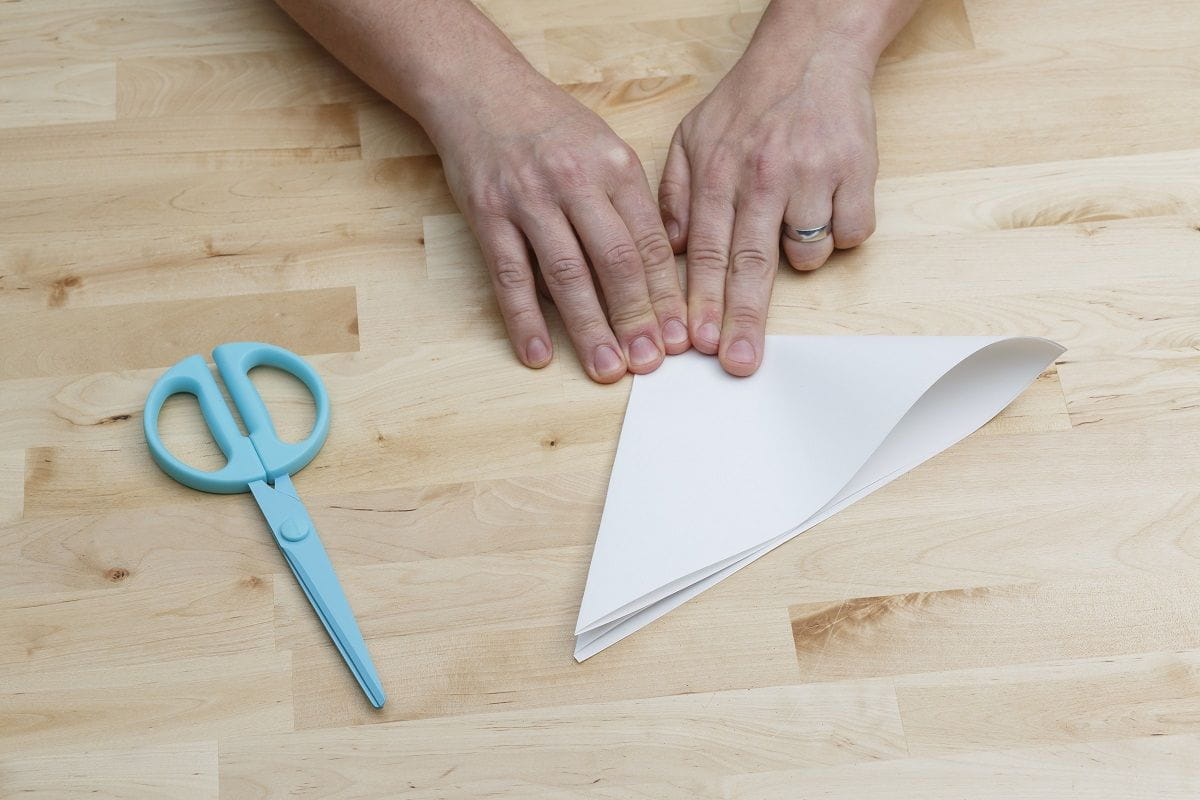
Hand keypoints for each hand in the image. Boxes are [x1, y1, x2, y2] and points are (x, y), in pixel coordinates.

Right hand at [429, 67, 689, 382]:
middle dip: (637, 318)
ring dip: (589, 327)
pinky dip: (524, 319)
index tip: (680, 336)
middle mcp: (575, 181)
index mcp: (615, 166)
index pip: (649, 241)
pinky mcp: (487, 214)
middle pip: (615, 261)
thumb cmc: (550, 127)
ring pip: (566, 274)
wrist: (480, 88)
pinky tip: (538, 354)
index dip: (667, 294)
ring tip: (606, 368)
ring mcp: (529, 198)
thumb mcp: (605, 149)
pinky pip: (510, 275)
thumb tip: (656, 273)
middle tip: (651, 362)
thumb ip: (630, 205)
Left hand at [659, 35, 879, 375]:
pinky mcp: (856, 171)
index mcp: (717, 171)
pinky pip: (851, 232)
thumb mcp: (692, 137)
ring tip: (795, 223)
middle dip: (741, 319)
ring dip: (801, 257)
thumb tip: (674, 251)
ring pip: (807, 252)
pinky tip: (828, 205)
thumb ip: (674, 194)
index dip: (702, 303)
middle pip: (751, 264)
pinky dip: (842, 231)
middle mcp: (761, 175)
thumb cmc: (749, 101)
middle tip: (737, 362)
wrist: (812, 50)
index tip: (697, 344)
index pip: (706, 252)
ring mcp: (811, 174)